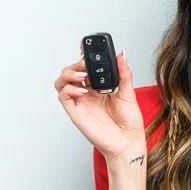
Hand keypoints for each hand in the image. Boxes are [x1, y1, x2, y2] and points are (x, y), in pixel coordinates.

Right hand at [54, 43, 145, 160]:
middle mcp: (87, 93)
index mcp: (99, 87)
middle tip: (86, 63)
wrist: (128, 142)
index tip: (85, 47)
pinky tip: (83, 90)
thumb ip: (124, 74)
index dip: (82, 56)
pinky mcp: (76, 113)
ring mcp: (80, 102)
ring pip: (61, 82)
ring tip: (83, 76)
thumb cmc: (129, 122)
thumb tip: (122, 55)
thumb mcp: (129, 93)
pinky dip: (69, 90)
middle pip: (71, 72)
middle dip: (76, 64)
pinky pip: (63, 97)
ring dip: (69, 74)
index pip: (85, 67)